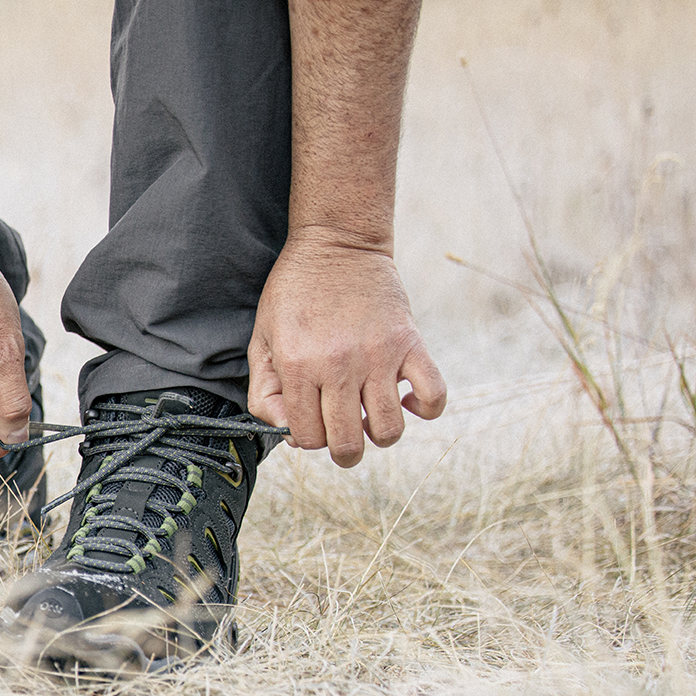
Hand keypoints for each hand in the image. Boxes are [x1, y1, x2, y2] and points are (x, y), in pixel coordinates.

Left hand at [248, 229, 446, 467]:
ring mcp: (379, 357)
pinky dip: (425, 409)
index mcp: (299, 368)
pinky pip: (434, 394)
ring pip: (388, 430)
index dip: (308, 439)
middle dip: (342, 451)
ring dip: (378, 435)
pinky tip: (405, 400)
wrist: (336, 244)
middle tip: (342, 437)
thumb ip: (264, 392)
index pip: (309, 437)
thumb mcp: (262, 340)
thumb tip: (288, 432)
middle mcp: (339, 367)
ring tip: (368, 417)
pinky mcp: (410, 343)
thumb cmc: (294, 294)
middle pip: (347, 442)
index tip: (311, 424)